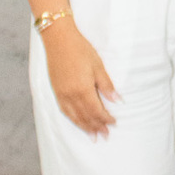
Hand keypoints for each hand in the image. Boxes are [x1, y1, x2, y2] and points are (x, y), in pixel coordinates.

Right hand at [43, 21, 119, 137]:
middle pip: (85, 117)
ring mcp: (62, 94)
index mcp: (83, 89)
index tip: (113, 123)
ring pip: (74, 116)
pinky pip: (64, 111)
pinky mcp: (56, 91)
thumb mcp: (97, 65)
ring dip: (84, 127)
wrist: (58, 39)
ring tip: (93, 135)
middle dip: (96, 127)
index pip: (96, 111)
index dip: (105, 119)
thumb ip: (106, 85)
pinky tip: (77, 122)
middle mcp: (71, 95)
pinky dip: (73, 119)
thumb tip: (117, 100)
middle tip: (105, 135)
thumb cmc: (80, 49)